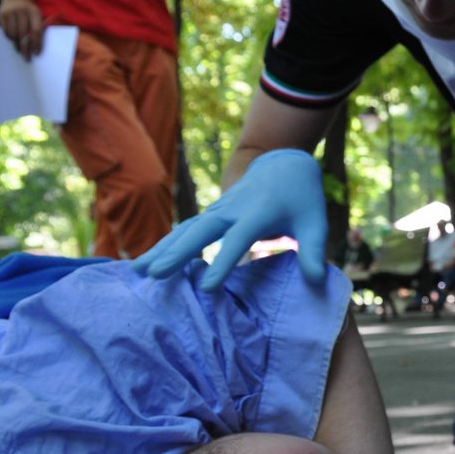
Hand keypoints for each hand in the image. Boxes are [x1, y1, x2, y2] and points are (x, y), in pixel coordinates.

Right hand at [0, 0, 44, 58]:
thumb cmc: (30, 11)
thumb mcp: (38, 15)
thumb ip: (38, 28)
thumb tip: (35, 48)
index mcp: (34, 11)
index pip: (36, 30)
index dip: (36, 43)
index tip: (36, 53)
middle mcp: (22, 11)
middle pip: (24, 34)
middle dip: (26, 48)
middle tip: (27, 58)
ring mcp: (10, 12)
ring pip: (13, 34)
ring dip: (17, 45)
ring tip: (20, 50)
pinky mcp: (1, 14)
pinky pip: (5, 31)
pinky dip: (10, 38)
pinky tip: (13, 41)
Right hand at [132, 149, 327, 289]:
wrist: (284, 165)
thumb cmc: (302, 199)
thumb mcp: (315, 223)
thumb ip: (315, 252)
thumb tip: (318, 283)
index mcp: (258, 213)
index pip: (237, 240)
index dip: (223, 263)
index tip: (207, 289)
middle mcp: (232, 210)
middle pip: (200, 231)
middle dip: (177, 253)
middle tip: (154, 275)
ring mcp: (218, 210)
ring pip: (185, 229)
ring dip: (161, 249)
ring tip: (137, 271)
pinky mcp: (211, 214)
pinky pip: (185, 230)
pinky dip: (165, 245)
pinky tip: (146, 263)